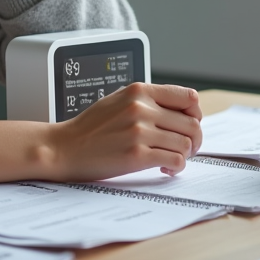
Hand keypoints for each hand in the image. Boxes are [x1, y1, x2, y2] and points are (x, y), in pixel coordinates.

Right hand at [45, 83, 202, 182]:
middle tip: (187, 148)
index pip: (188, 98)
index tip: (189, 125)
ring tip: (171, 159)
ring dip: (185, 155)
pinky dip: (176, 167)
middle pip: (192, 124)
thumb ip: (147, 100)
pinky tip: (165, 168)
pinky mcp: (137, 155)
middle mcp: (142, 108)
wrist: (64, 147)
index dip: (195, 114)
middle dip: (195, 139)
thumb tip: (181, 109)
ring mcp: (140, 132)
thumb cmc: (90, 127)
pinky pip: (175, 160)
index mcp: (139, 91)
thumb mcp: (119, 99)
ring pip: (186, 144)